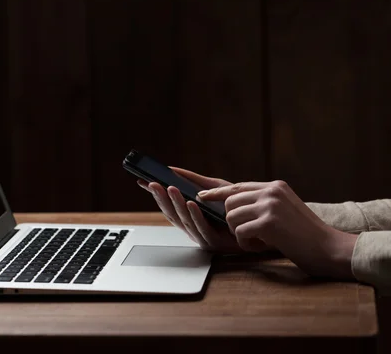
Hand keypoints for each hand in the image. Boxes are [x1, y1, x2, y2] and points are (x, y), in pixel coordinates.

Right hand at [138, 168, 268, 253]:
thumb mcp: (218, 189)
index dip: (156, 194)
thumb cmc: (243, 206)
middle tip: (152, 183)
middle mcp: (195, 229)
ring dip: (176, 204)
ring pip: (185, 222)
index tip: (143, 181)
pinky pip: (203, 230)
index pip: (169, 206)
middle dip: (161, 198)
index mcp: (192, 218)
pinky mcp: (218, 244)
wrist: (269, 225)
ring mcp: (204, 238)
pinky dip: (195, 215)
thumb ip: (197, 182)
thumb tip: (174, 169)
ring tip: (169, 188)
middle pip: (173, 215)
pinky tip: (191, 202)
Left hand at [198, 180, 357, 278]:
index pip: (237, 186)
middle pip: (230, 202)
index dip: (217, 193)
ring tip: (257, 241)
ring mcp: (270, 205)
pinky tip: (260, 246)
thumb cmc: (304, 235)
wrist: (329, 248)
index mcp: (275, 186)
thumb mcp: (283, 210)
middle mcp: (272, 191)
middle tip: (247, 234)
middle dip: (232, 221)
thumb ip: (262, 203)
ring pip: (232, 217)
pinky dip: (246, 243)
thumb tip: (230, 205)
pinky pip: (240, 232)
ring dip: (239, 233)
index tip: (200, 196)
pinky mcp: (269, 222)